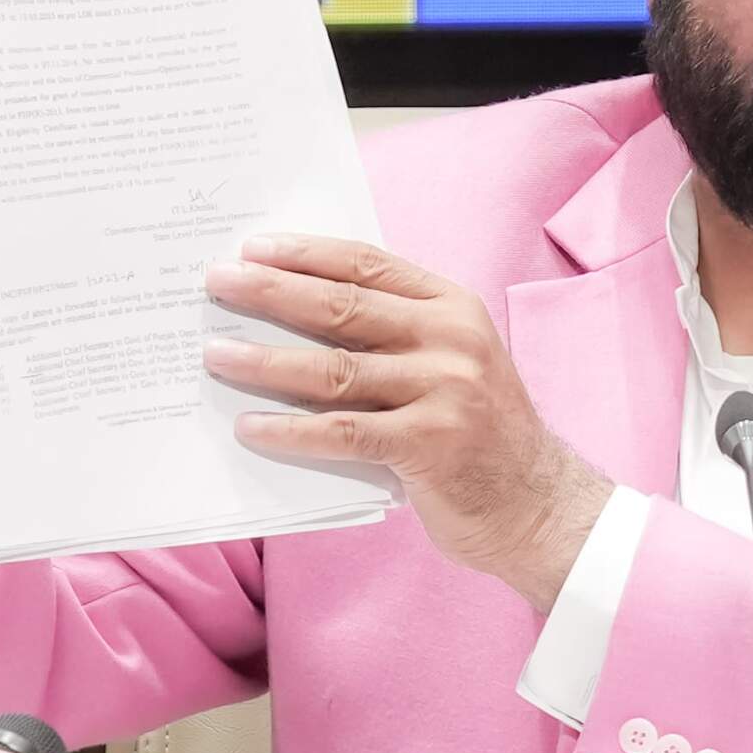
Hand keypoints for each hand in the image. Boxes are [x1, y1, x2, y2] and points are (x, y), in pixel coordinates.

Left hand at [202, 234, 612, 608]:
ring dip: (265, 361)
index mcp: (455, 307)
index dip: (306, 254)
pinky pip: (342, 433)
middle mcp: (452, 340)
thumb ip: (395, 335)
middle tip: (218, 284)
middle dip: (272, 292)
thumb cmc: (479, 432)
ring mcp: (444, 391)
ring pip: (334, 369)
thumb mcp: (453, 361)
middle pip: (343, 307)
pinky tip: (250, 427)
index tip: (253, 248)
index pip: (369, 265)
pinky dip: (290, 430)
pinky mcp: (429, 445)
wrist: (536, 504)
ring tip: (216, 354)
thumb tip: (296, 312)